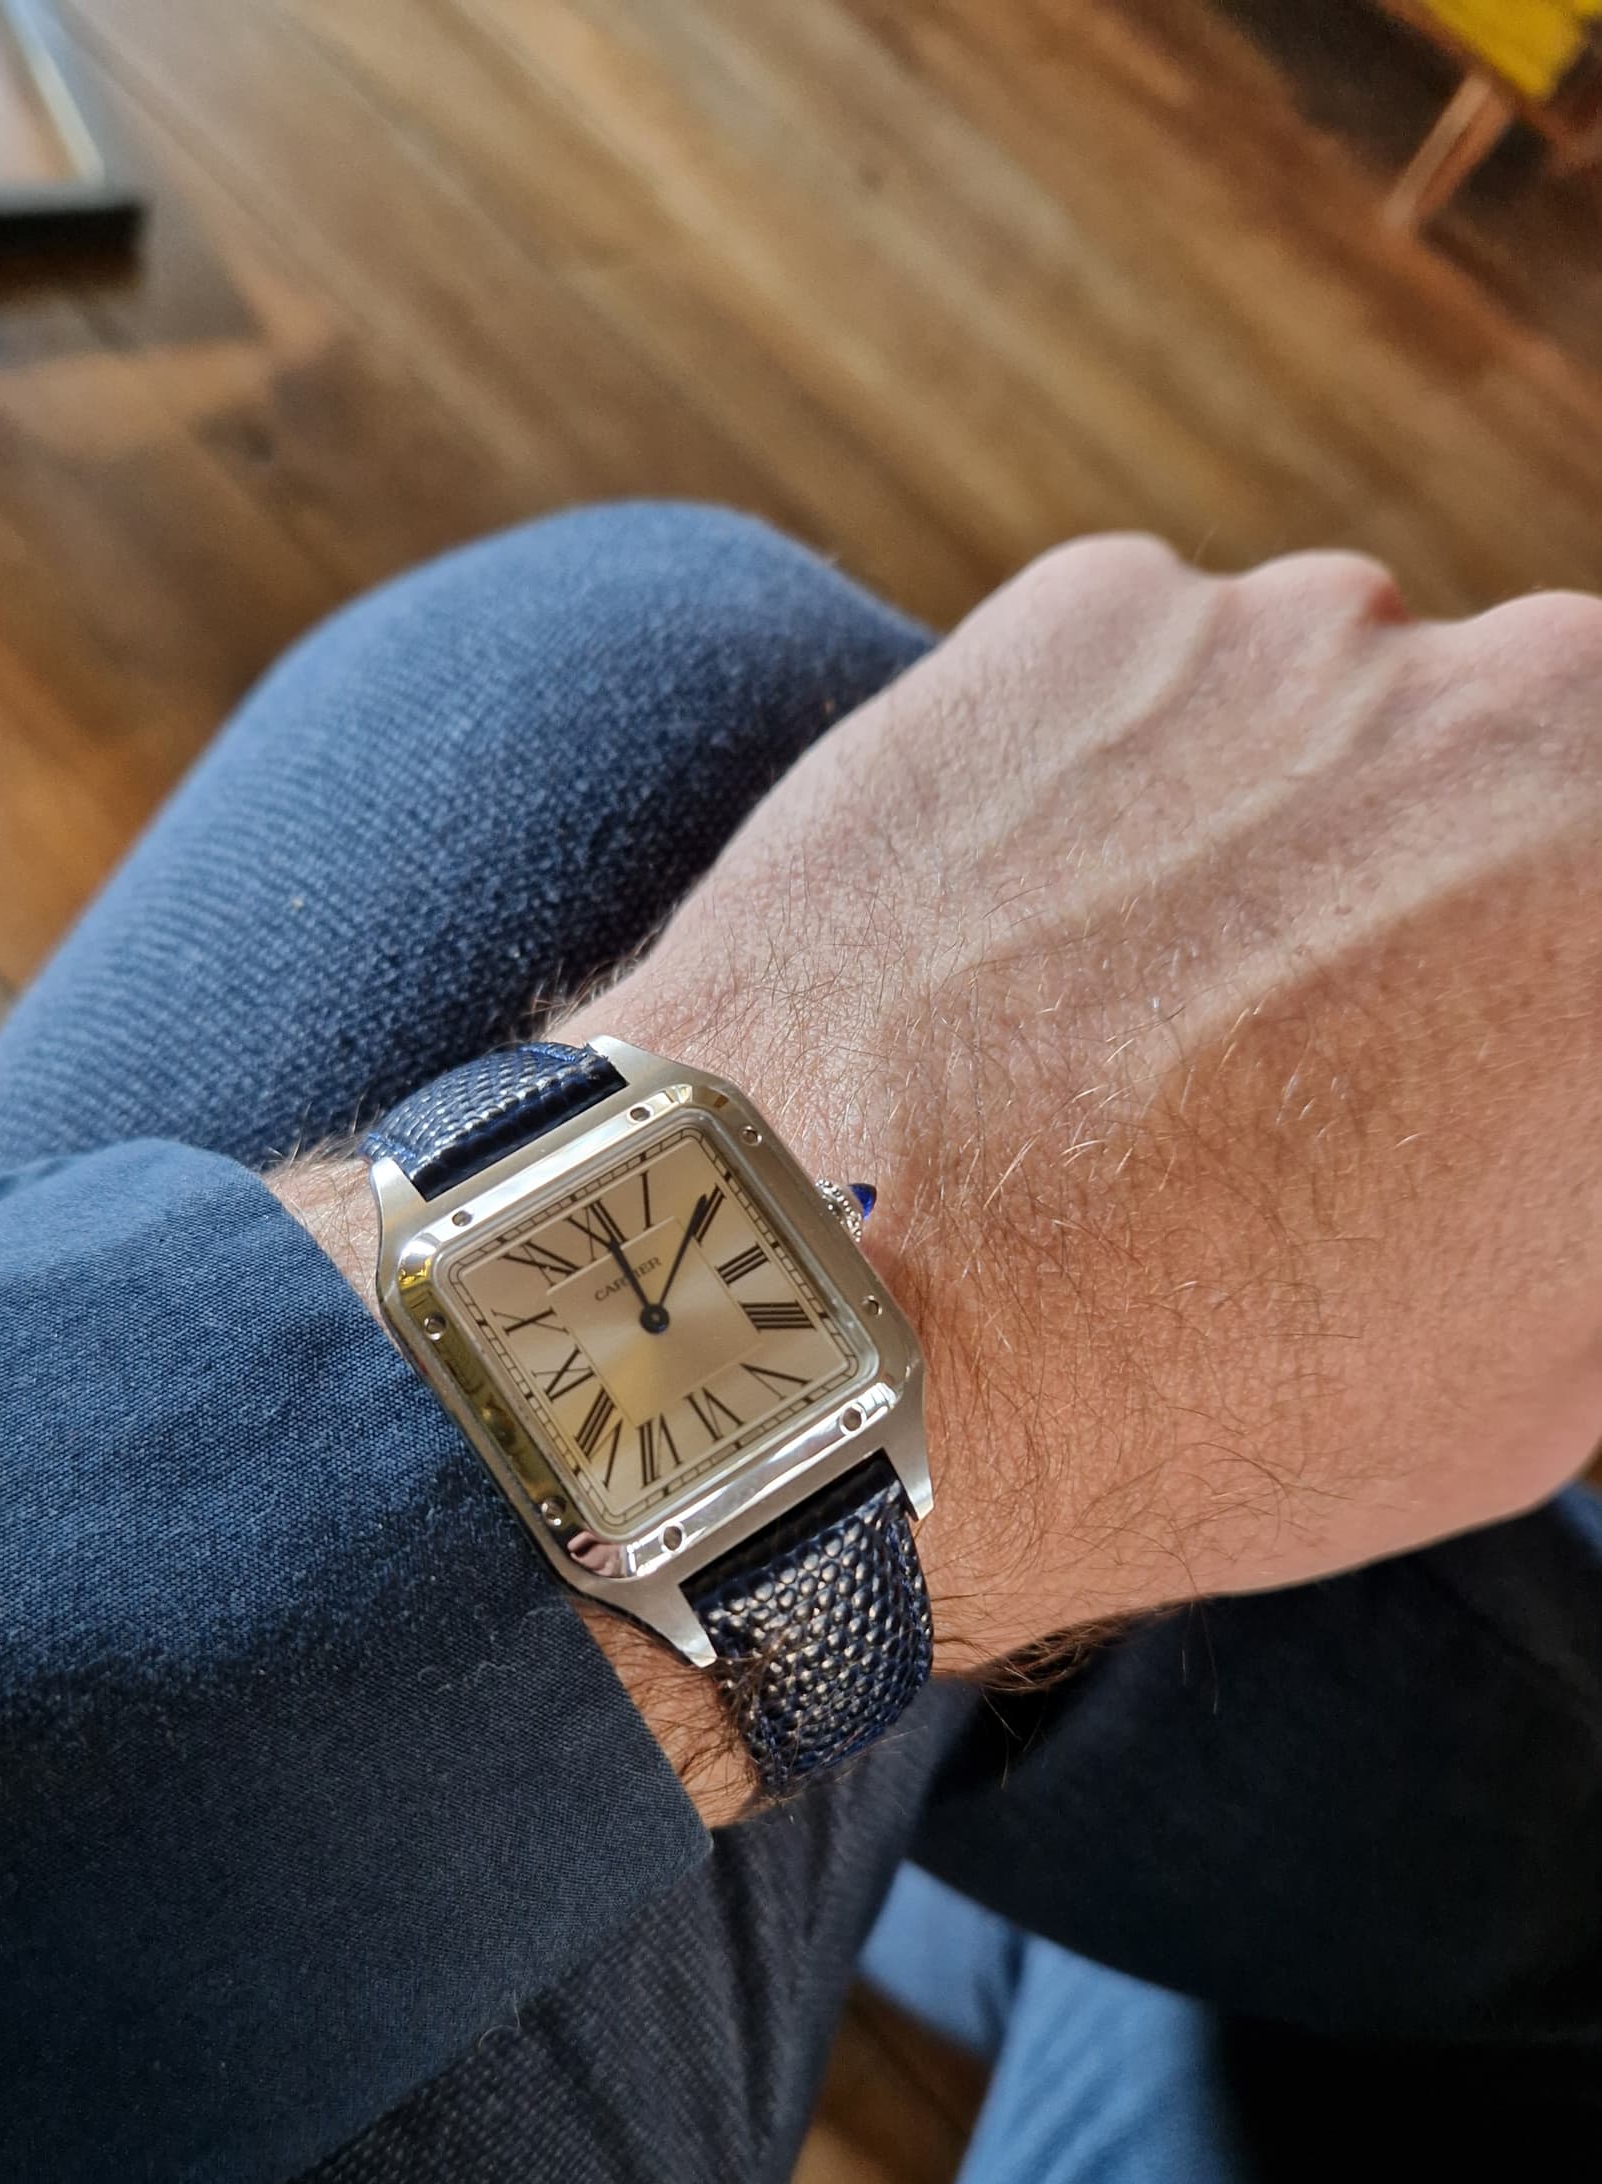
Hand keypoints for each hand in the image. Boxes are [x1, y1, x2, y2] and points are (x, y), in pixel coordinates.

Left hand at [563, 538, 1601, 1672]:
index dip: (1535, 1024)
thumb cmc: (1201, 1398)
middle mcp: (1536, 711)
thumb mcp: (1536, 1364)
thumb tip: (1546, 1091)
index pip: (1598, 929)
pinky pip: (1154, 688)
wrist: (832, 1318)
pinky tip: (1023, 952)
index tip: (1475, 1087)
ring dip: (1284, 844)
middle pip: (1526, 791)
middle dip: (1456, 911)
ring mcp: (1305, 635)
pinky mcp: (1097, 611)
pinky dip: (1114, 795)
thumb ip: (1586, 1174)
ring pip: (1342, 724)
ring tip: (1138, 1033)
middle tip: (1330, 1072)